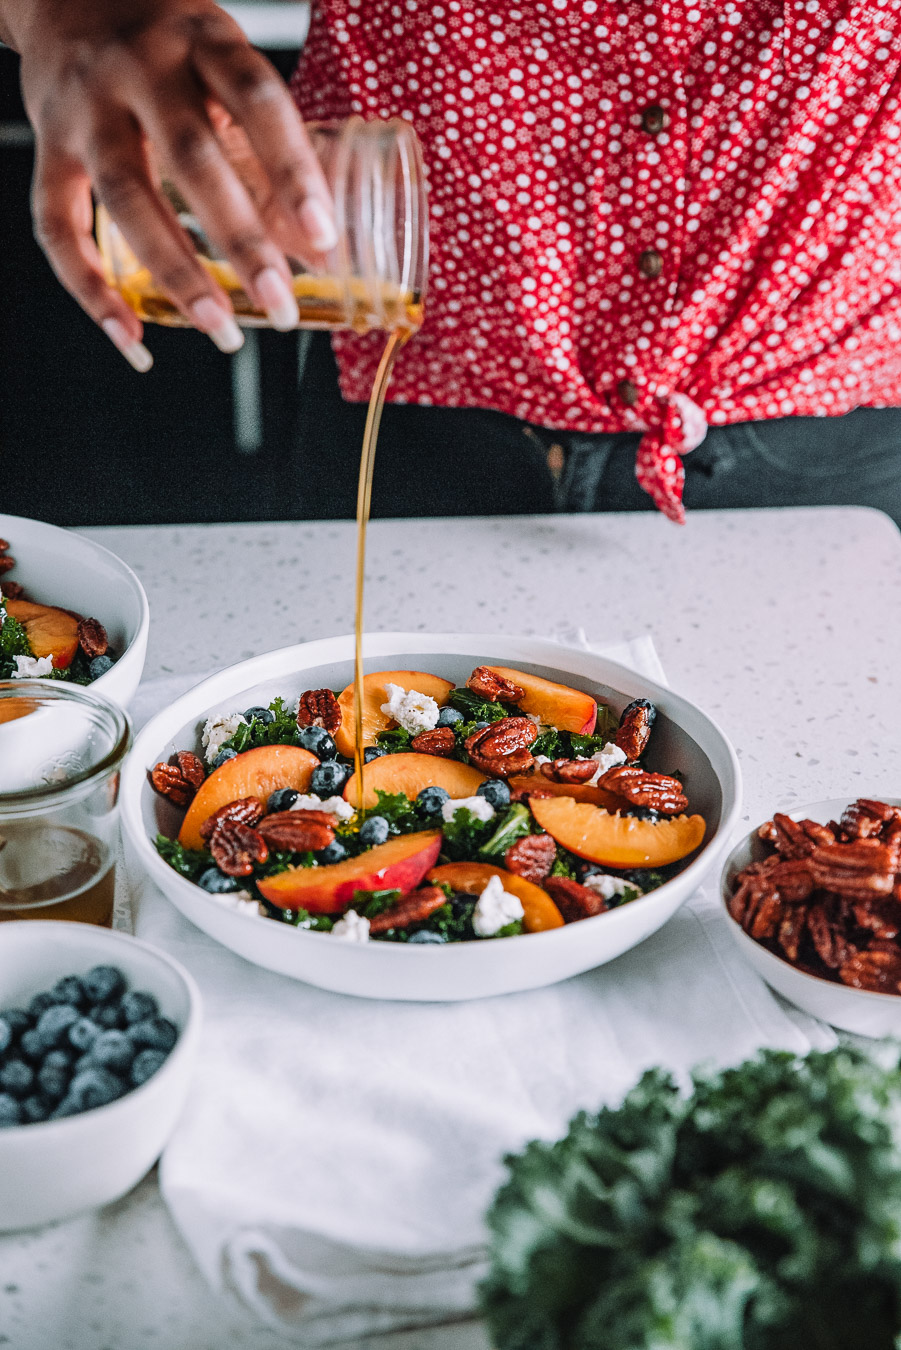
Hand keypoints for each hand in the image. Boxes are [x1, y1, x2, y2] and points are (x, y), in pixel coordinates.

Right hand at [6, 0, 335, 367]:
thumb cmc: (167, 44)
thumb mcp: (225, 66)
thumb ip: (265, 149)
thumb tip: (318, 248)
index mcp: (202, 39)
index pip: (256, 101)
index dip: (294, 171)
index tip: (324, 239)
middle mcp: (139, 67)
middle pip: (191, 157)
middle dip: (241, 241)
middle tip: (280, 304)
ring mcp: (86, 107)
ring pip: (127, 197)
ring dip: (177, 273)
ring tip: (221, 329)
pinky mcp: (46, 145)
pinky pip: (57, 225)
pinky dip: (90, 290)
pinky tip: (130, 336)